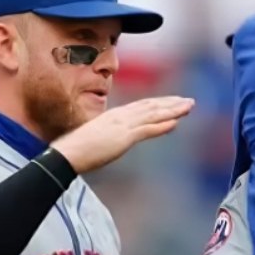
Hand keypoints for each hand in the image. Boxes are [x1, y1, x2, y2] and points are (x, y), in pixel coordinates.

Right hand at [52, 96, 194, 174]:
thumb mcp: (94, 138)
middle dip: (170, 103)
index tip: (170, 102)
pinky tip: (175, 122)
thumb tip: (112, 138)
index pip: (140, 107)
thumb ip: (106, 135)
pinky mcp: (124, 137)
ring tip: (188, 107)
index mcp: (112, 116)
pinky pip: (147, 130)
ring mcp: (122, 126)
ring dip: (173, 110)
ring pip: (153, 114)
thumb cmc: (75, 149)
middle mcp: (120, 117)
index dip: (157, 103)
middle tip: (188, 101)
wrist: (67, 154)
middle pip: (150, 106)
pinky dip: (162, 125)